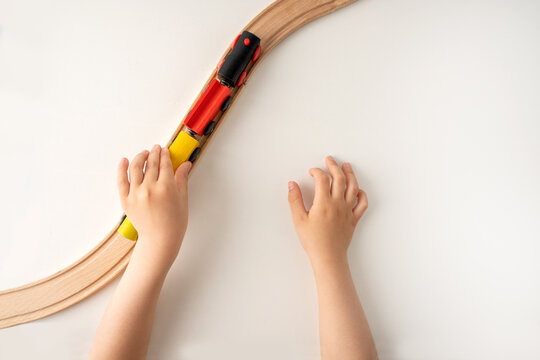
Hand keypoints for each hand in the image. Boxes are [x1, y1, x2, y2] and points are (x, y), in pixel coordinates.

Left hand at [117, 144, 190, 270]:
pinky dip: (121, 168)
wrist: (159, 240)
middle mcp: (150, 188)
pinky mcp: (126, 200)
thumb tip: (185, 164)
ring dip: (140, 157)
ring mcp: (136, 194)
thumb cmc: (174, 223)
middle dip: (154, 153)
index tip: (165, 150)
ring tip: (144, 154)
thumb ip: (182, 179)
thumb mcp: (182, 199)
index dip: (165, 154)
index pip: (164, 163)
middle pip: (151, 163)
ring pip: (136, 167)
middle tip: (156, 149)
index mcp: (166, 187)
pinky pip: (121, 180)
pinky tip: (124, 160)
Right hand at [287, 156, 367, 266]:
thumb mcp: (299, 220)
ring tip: (346, 166)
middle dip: (334, 166)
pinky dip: (361, 194)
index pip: (322, 179)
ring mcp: (347, 211)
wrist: (328, 257)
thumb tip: (292, 185)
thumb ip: (295, 200)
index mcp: (324, 203)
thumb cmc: (313, 241)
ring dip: (350, 174)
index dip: (317, 171)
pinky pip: (362, 203)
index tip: (312, 171)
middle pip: (339, 178)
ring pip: (353, 187)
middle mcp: (338, 204)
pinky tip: (358, 190)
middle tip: (330, 160)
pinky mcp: (353, 219)